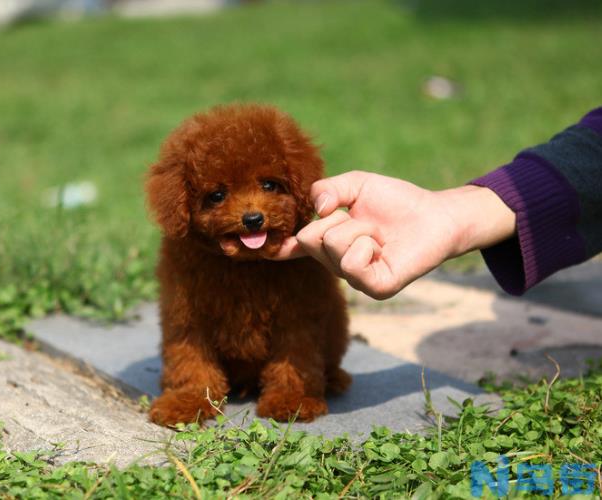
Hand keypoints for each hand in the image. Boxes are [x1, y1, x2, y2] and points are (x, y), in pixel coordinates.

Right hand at [272, 171, 514, 298]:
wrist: (436, 214)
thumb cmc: (396, 201)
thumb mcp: (356, 185)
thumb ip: (327, 189)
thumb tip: (316, 207)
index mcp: (327, 243)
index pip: (291, 248)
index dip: (270, 247)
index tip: (245, 247)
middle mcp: (335, 264)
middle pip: (310, 239)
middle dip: (336, 220)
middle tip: (362, 221)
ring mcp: (355, 279)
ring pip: (332, 247)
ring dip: (358, 229)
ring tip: (378, 233)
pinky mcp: (376, 288)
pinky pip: (354, 264)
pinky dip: (367, 244)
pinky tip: (382, 246)